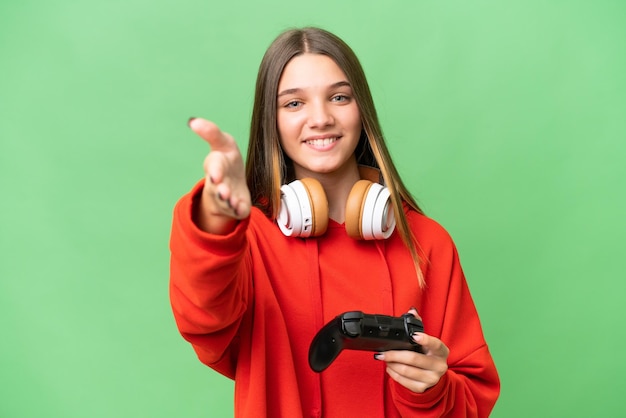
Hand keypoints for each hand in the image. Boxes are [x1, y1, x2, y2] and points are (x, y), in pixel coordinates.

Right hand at [188, 118, 250, 233]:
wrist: (231, 187)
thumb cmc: (228, 161)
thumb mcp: (223, 143)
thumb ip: (211, 133)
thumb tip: (193, 121)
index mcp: (217, 165)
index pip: (214, 165)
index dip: (215, 170)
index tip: (215, 175)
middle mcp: (219, 183)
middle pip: (217, 186)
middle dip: (219, 188)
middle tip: (222, 189)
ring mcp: (227, 196)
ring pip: (225, 200)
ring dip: (227, 199)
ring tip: (228, 198)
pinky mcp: (237, 207)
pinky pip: (238, 210)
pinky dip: (238, 209)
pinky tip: (239, 208)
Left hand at [374, 308, 448, 392]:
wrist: (434, 376)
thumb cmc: (428, 354)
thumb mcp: (426, 341)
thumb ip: (418, 325)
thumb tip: (411, 311)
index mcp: (441, 351)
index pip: (435, 344)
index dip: (425, 340)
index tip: (414, 336)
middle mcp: (439, 366)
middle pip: (413, 359)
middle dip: (394, 355)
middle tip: (382, 352)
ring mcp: (432, 378)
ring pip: (406, 371)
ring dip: (391, 364)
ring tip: (384, 359)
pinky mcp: (422, 388)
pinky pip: (403, 381)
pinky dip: (393, 374)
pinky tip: (389, 367)